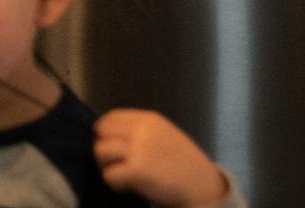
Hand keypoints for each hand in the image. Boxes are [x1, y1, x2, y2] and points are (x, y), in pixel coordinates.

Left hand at [93, 109, 231, 206]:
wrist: (203, 186)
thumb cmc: (183, 164)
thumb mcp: (164, 135)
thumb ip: (139, 130)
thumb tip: (106, 133)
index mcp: (149, 120)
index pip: (110, 118)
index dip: (106, 134)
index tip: (111, 146)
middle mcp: (143, 130)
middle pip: (102, 133)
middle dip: (105, 149)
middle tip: (117, 163)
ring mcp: (140, 149)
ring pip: (101, 152)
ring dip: (108, 166)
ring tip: (123, 174)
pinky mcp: (138, 170)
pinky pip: (109, 175)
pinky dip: (115, 183)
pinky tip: (129, 185)